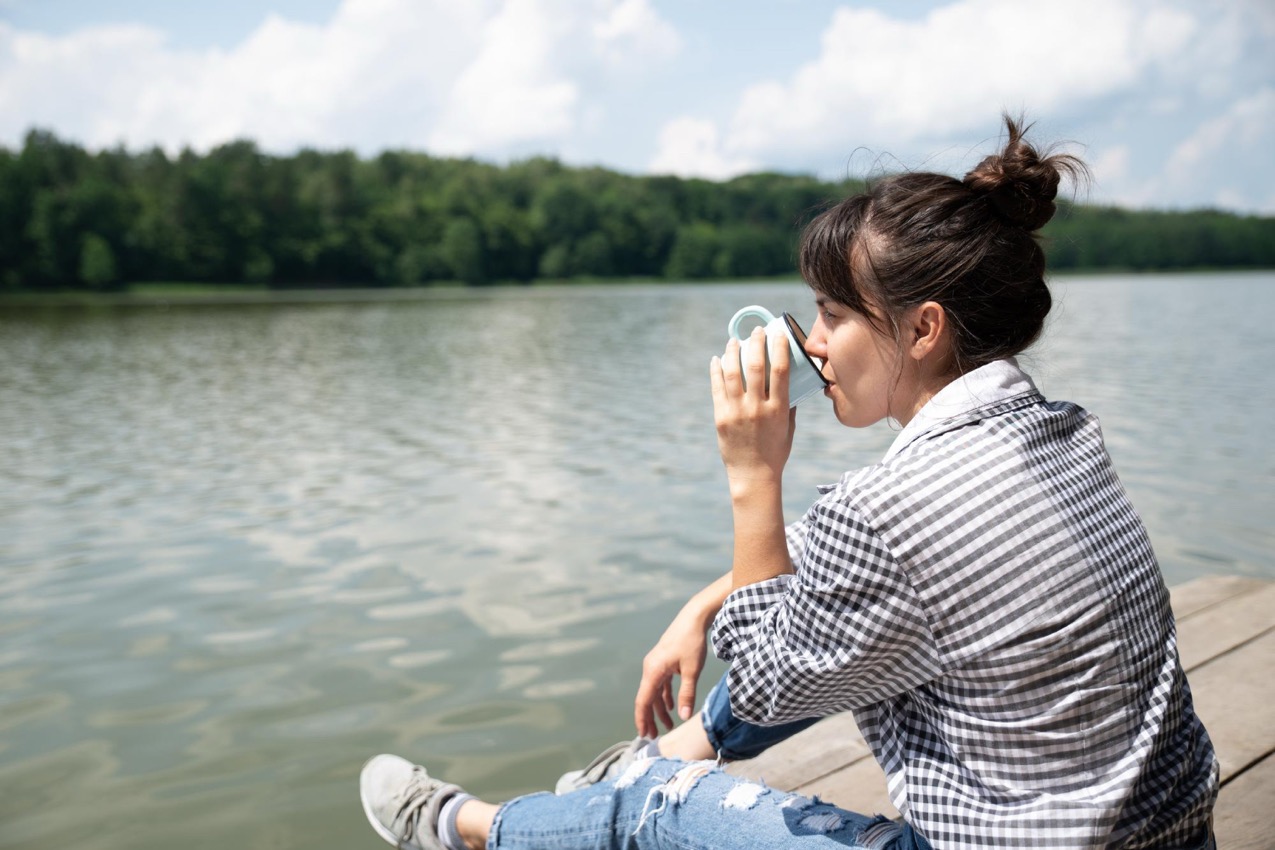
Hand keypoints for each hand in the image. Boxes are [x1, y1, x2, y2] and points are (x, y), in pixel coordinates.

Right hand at [633, 599, 711, 738]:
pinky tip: (673, 707)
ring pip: (654, 692)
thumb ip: (687, 694)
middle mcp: (650, 668)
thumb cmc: (692, 642)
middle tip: (653, 737)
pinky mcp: (663, 661)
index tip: (644, 735)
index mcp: (653, 671)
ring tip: (667, 725)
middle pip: (646, 698)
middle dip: (649, 718)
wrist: (694, 618)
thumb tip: (684, 717)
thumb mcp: (692, 670)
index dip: (642, 719)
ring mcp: (656, 664)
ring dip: (659, 709)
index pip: (643, 701)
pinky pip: (660, 684)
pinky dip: (664, 696)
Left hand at [710, 328, 796, 491]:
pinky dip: (716, 371)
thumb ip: (789, 405)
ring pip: (733, 373)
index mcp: (778, 408)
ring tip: (733, 341)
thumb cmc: (775, 452)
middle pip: (756, 366)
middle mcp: (757, 407)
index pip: (780, 370)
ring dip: (732, 352)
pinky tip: (717, 360)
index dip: (778, 347)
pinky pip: (717, 388)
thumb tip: (790, 382)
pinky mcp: (721, 417)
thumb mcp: (788, 428)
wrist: (753, 475)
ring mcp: (737, 412)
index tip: (777, 334)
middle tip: (755, 331)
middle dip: (755, 343)